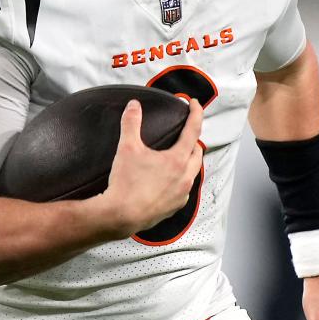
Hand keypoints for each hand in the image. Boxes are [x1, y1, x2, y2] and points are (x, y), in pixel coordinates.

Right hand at [98, 98, 203, 236]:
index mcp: (177, 160)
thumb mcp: (127, 148)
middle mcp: (184, 177)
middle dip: (194, 141)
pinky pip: (184, 190)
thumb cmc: (126, 183)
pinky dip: (180, 180)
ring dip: (188, 161)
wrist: (121, 215)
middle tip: (185, 132)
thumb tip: (134, 106)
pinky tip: (168, 180)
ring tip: (177, 156)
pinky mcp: (174, 207)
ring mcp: (181, 194)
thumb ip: (131, 123)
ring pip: (192, 172)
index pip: (193, 131)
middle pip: (197, 153)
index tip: (196, 104)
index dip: (196, 114)